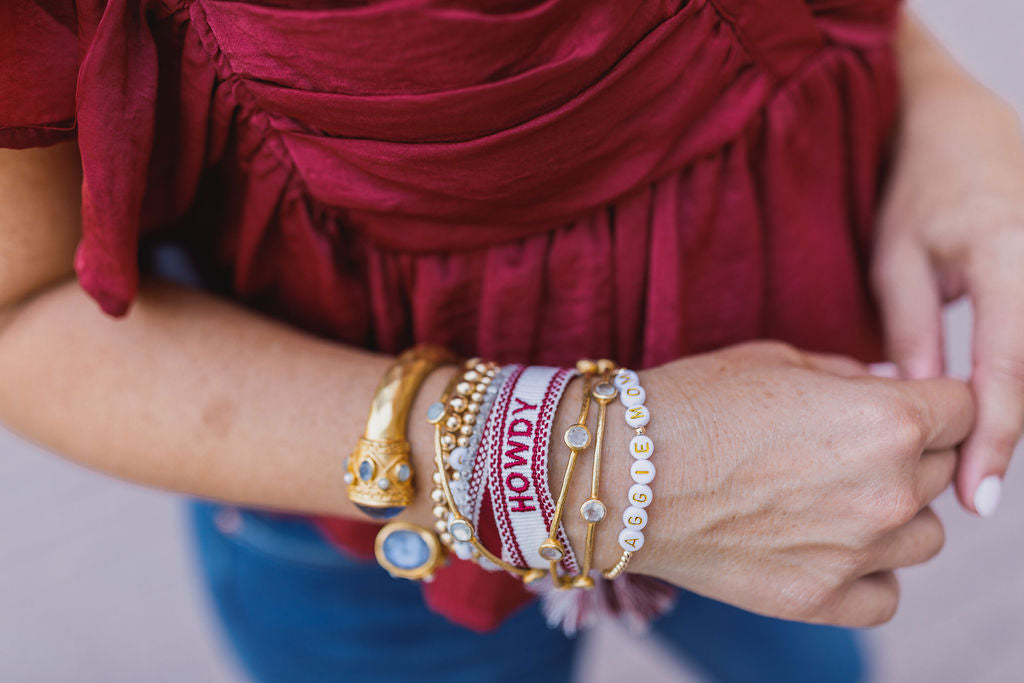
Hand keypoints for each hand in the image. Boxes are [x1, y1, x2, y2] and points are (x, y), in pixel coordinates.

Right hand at [625, 342, 972, 626]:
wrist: (619, 472)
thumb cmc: (694, 401)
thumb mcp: (779, 360)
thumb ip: (856, 376)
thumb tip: (900, 388)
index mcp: (888, 419)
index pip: (964, 408)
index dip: (933, 400)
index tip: (902, 404)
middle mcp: (889, 491)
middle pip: (944, 470)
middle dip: (908, 451)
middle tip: (842, 445)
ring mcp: (858, 552)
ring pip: (925, 535)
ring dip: (894, 513)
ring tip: (834, 496)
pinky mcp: (820, 599)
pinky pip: (887, 594)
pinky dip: (869, 572)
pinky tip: (830, 544)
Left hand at [871, 77, 1023, 515]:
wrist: (963, 129)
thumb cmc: (917, 191)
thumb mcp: (896, 260)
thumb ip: (911, 333)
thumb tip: (920, 407)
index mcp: (1008, 254)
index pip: (1009, 367)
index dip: (995, 438)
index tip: (977, 498)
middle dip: (1010, 435)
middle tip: (969, 489)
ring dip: (1020, 411)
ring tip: (977, 459)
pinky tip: (998, 414)